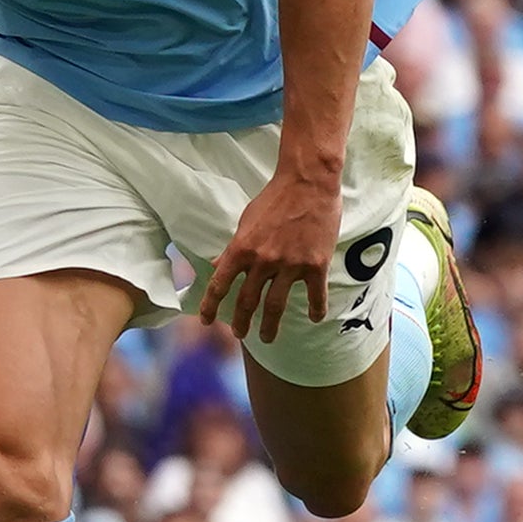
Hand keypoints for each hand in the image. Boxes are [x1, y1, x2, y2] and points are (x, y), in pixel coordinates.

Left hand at [193, 168, 341, 341]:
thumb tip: (219, 264)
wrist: (307, 183)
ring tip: (266, 338)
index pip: (219, 284)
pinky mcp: (316, 265)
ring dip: (270, 326)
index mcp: (241, 249)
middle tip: (239, 335)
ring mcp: (290, 265)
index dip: (211, 306)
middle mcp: (263, 261)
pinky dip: (316, 309)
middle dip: (241, 322)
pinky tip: (315, 318)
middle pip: (248, 301)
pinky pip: (315, 295)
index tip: (207, 321)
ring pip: (276, 306)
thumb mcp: (245, 221)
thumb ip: (235, 246)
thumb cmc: (274, 198)